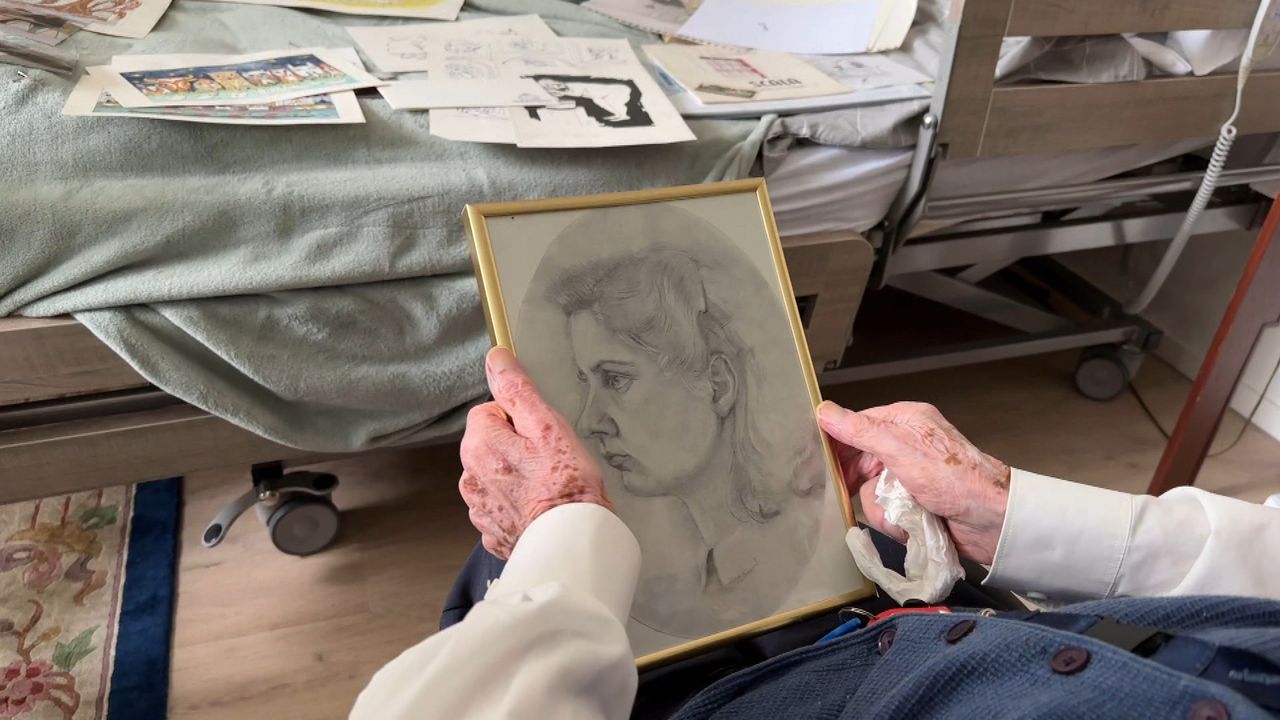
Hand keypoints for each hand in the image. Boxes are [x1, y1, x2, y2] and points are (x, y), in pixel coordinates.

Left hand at [458, 347, 612, 558]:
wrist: (572, 543)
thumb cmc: (566, 486)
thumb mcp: (547, 425)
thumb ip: (517, 389)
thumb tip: (497, 359)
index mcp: (479, 445)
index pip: (489, 411)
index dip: (519, 419)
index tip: (540, 435)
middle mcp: (470, 477)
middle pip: (490, 444)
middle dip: (515, 447)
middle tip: (548, 460)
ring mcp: (479, 508)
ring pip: (496, 475)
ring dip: (515, 476)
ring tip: (546, 485)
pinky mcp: (492, 531)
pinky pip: (501, 506)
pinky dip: (517, 505)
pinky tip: (539, 507)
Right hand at [817, 401, 1009, 564]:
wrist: (992, 522)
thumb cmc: (954, 479)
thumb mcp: (901, 450)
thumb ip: (861, 431)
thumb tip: (824, 411)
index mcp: (904, 421)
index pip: (856, 425)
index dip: (836, 444)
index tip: (818, 461)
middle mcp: (904, 446)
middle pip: (858, 463)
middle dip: (862, 484)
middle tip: (858, 493)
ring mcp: (907, 477)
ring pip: (868, 492)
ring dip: (883, 508)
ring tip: (905, 513)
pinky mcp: (912, 504)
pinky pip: (884, 512)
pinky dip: (894, 521)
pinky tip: (910, 523)